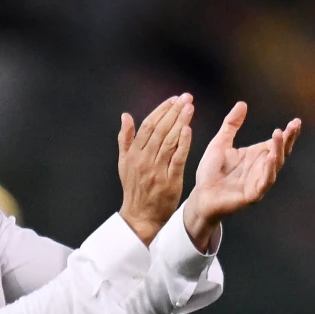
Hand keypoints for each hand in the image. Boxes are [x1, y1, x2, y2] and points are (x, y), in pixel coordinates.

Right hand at [118, 94, 193, 244]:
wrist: (141, 216)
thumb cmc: (134, 189)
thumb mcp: (124, 163)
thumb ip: (125, 139)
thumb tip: (126, 116)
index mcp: (133, 153)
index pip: (148, 126)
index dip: (161, 110)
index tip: (173, 99)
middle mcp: (144, 159)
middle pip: (160, 130)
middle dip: (174, 111)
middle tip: (186, 97)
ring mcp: (157, 170)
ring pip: (169, 140)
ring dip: (180, 122)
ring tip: (190, 107)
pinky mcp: (170, 180)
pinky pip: (177, 158)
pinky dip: (183, 143)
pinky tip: (189, 130)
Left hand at [183, 102, 300, 246]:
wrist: (200, 196)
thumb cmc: (210, 172)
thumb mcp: (220, 143)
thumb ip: (231, 125)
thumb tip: (242, 103)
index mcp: (255, 156)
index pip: (275, 143)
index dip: (287, 133)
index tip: (295, 121)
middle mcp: (260, 168)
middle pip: (280, 152)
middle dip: (288, 139)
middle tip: (294, 125)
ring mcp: (258, 182)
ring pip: (275, 165)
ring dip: (278, 150)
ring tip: (279, 134)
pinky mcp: (253, 195)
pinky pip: (265, 182)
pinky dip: (269, 170)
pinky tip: (272, 157)